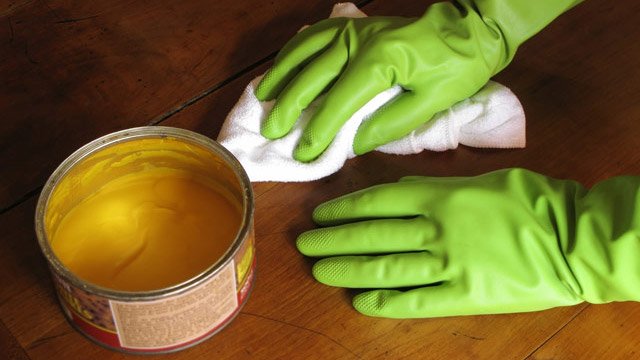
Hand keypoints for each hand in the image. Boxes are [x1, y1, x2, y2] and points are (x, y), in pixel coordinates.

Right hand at [256, 5, 497, 161]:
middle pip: (314, 75)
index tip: (304, 153)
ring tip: (262, 96)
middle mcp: (360, 40)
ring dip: (282, 73)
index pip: (340, 101)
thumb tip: (351, 143)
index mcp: (381, 60)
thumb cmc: (456, 68)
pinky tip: (283, 64)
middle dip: (290, 106)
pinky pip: (316, 34)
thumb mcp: (430, 103)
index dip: (319, 129)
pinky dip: (295, 49)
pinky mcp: (355, 25)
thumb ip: (388, 124)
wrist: (468, 31)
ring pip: (306, 50)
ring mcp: (354, 29)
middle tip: (272, 131)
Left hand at [296, 169, 639, 317]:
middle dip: (332, 240)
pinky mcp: (462, 295)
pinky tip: (359, 300)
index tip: (320, 215)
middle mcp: (434, 229)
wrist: (572, 238)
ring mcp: (446, 264)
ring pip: (383, 267)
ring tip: (319, 270)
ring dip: (346, 269)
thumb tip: (398, 192)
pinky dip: (383, 301)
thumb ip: (434, 186)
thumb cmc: (529, 200)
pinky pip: (413, 300)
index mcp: (439, 196)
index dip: (342, 209)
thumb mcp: (478, 179)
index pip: (375, 202)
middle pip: (370, 235)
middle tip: (304, 244)